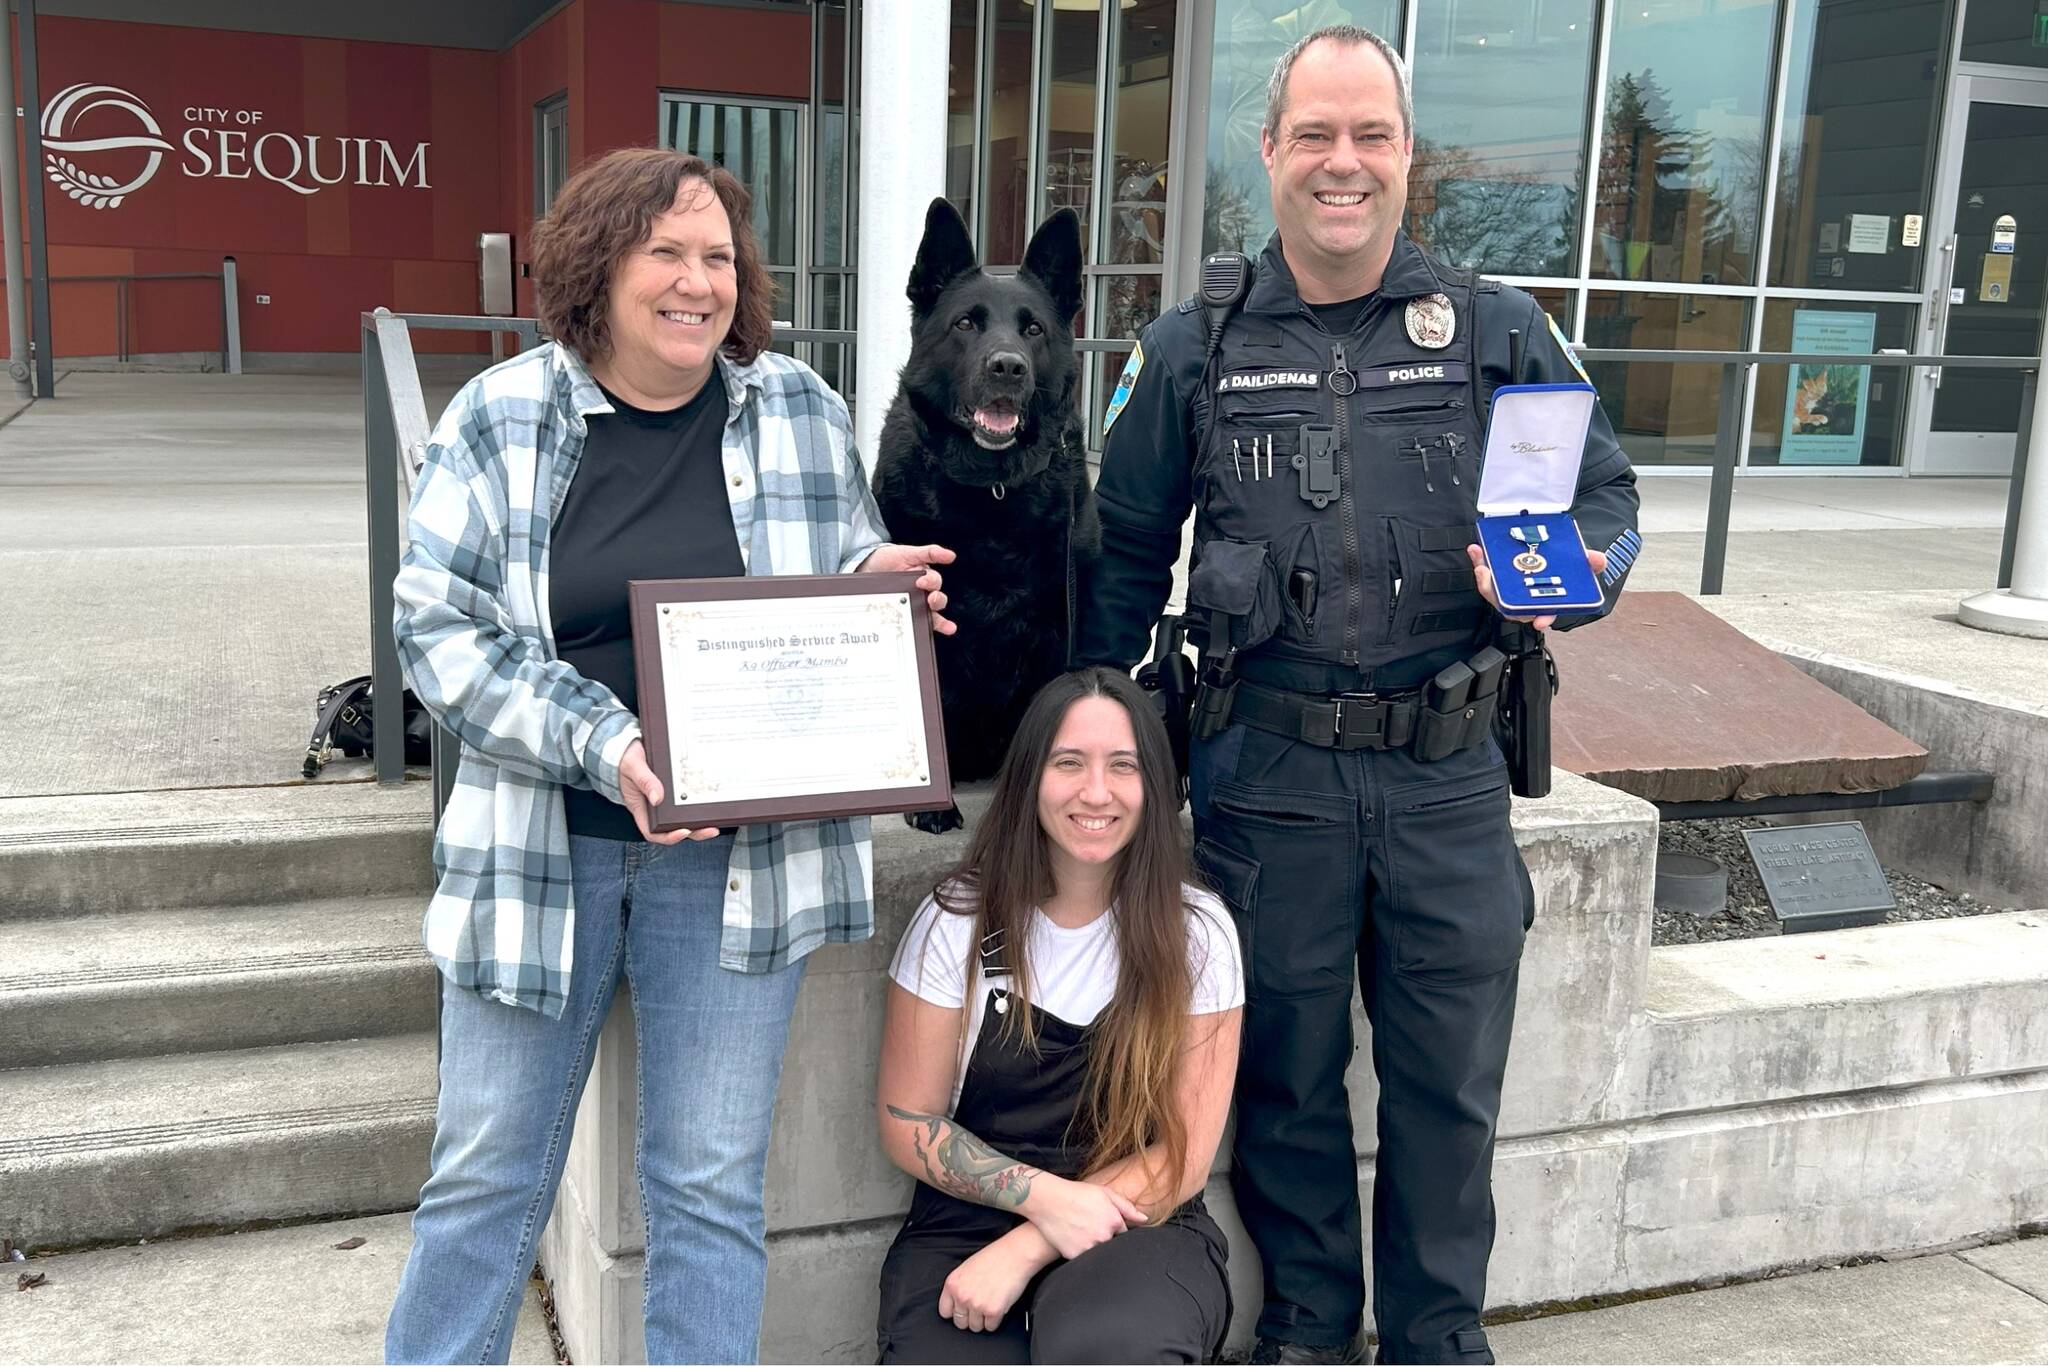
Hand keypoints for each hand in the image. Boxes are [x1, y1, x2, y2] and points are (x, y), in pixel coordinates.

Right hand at [617, 740, 721, 845]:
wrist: (629, 746)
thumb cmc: (626, 758)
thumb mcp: (632, 766)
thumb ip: (644, 781)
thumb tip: (657, 798)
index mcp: (642, 808)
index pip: (653, 832)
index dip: (669, 837)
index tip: (684, 831)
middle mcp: (654, 809)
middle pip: (674, 829)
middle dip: (694, 832)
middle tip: (711, 830)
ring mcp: (665, 801)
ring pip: (684, 819)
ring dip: (699, 823)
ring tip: (716, 823)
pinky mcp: (674, 792)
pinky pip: (687, 802)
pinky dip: (699, 805)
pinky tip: (710, 803)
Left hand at [859, 543, 957, 634]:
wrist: (867, 569)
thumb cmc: (890, 560)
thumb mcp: (908, 553)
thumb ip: (929, 553)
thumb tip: (951, 556)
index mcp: (925, 577)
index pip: (934, 581)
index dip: (931, 582)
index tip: (920, 581)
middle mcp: (922, 593)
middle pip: (937, 600)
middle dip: (937, 601)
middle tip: (931, 599)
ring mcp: (914, 605)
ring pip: (933, 615)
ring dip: (941, 621)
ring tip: (946, 626)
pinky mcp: (905, 615)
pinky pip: (921, 624)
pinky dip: (932, 628)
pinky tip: (946, 631)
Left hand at [938, 1240, 1038, 1334]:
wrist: (1015, 1254)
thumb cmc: (995, 1257)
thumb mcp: (967, 1268)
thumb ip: (959, 1286)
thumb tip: (957, 1304)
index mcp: (952, 1283)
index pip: (945, 1312)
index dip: (956, 1311)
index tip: (963, 1310)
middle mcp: (962, 1295)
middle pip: (960, 1323)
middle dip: (970, 1317)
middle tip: (980, 1306)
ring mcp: (977, 1304)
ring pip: (975, 1327)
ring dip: (984, 1319)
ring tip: (991, 1303)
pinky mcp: (993, 1311)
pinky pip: (991, 1327)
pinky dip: (996, 1320)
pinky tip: (999, 1305)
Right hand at [1022, 1175, 1146, 1259]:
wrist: (1048, 1200)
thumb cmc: (1076, 1194)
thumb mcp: (1104, 1193)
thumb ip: (1127, 1207)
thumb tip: (1145, 1219)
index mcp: (1114, 1221)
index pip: (1124, 1235)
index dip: (1115, 1229)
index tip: (1104, 1224)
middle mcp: (1104, 1237)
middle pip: (1112, 1245)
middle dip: (1105, 1238)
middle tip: (1090, 1226)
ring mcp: (1089, 1248)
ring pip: (1099, 1253)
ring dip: (1094, 1246)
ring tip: (1081, 1231)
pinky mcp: (1075, 1256)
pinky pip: (1084, 1258)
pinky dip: (1081, 1250)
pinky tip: (1073, 1238)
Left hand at [1467, 544, 1607, 631]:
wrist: (1552, 556)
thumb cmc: (1564, 568)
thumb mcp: (1579, 564)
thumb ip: (1590, 563)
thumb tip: (1600, 559)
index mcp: (1547, 603)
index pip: (1544, 616)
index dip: (1543, 619)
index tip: (1539, 622)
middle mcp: (1525, 602)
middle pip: (1509, 606)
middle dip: (1496, 593)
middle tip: (1488, 575)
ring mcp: (1510, 592)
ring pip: (1493, 592)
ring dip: (1484, 578)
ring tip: (1480, 562)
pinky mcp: (1498, 580)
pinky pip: (1487, 577)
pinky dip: (1480, 562)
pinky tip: (1476, 549)